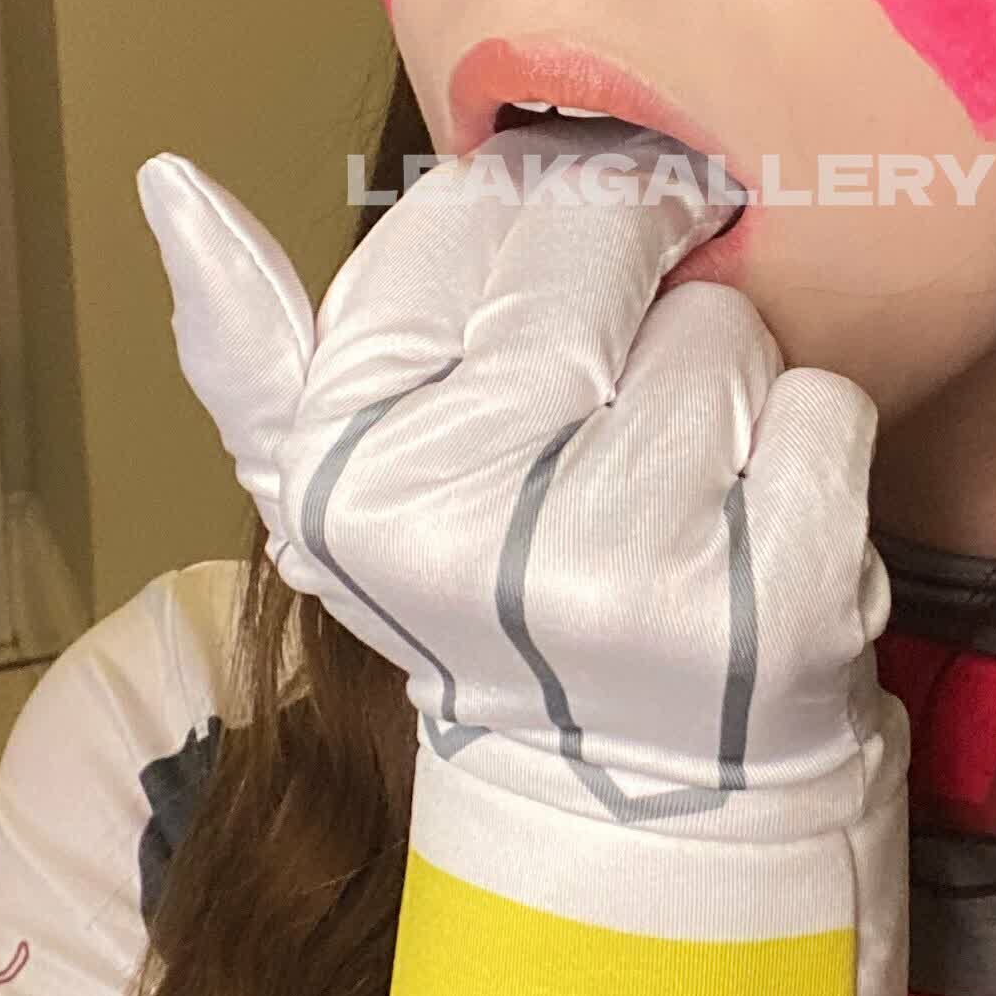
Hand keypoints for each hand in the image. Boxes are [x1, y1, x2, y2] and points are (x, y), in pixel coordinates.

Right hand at [137, 133, 908, 995]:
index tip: (543, 289)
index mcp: (345, 477)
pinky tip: (758, 529)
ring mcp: (633, 573)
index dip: (525, 225)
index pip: (460, 213)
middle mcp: (472, 528)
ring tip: (684, 483)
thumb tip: (168, 183)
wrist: (632, 812)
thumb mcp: (338, 499)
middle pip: (603, 242)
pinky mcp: (781, 607)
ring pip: (726, 327)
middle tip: (627, 381)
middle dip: (637, 279)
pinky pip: (826, 410)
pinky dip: (811, 452)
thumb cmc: (490, 607)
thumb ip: (253, 345)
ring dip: (726, 383)